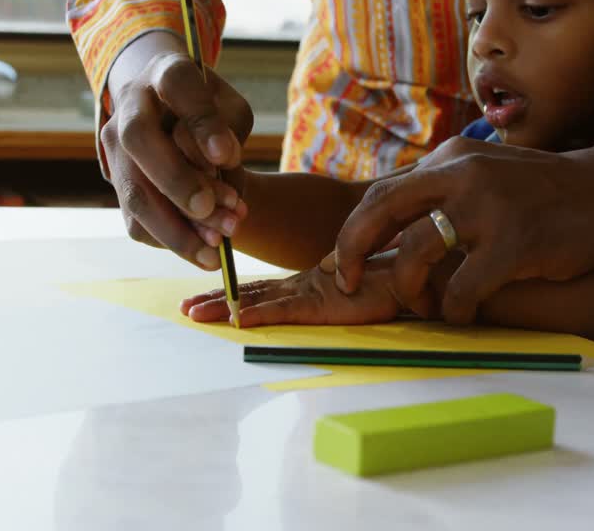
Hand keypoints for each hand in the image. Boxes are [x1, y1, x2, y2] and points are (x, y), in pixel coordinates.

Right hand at [100, 32, 254, 268]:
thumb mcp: (231, 108)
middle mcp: (130, 107)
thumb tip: (221, 162)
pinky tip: (204, 252)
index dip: (202, 122)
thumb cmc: (210, 111)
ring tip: (218, 248)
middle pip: (139, 140)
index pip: (178, 85)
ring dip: (177, 227)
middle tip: (215, 211)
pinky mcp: (117, 185)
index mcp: (165, 74)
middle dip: (177, 181)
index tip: (228, 155)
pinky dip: (171, 241)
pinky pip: (136, 221)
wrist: (168, 113)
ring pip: (134, 191)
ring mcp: (116, 148)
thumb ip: (230, 128)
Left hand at [180, 262, 402, 327]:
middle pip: (248, 292)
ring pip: (256, 300)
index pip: (259, 288)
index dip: (228, 292)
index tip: (200, 298)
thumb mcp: (348, 287)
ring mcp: (308, 292)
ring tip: (194, 314)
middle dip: (213, 299)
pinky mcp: (320, 303)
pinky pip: (283, 310)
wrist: (410, 273)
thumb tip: (325, 280)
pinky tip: (237, 319)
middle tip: (183, 309)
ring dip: (222, 307)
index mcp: (305, 283)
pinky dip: (258, 314)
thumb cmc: (384, 281)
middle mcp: (300, 285)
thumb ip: (331, 286)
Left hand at [332, 136, 593, 323]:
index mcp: (448, 159)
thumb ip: (441, 192)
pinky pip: (463, 290)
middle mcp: (460, 174)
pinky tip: (465, 315)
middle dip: (351, 253)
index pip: (378, 195)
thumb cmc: (543, 190)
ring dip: (411, 291)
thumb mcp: (484, 172)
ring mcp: (487, 207)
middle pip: (378, 212)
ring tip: (427, 306)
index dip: (352, 235)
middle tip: (349, 286)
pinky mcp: (515, 243)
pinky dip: (455, 311)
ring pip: (416, 255)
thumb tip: (390, 230)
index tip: (342, 267)